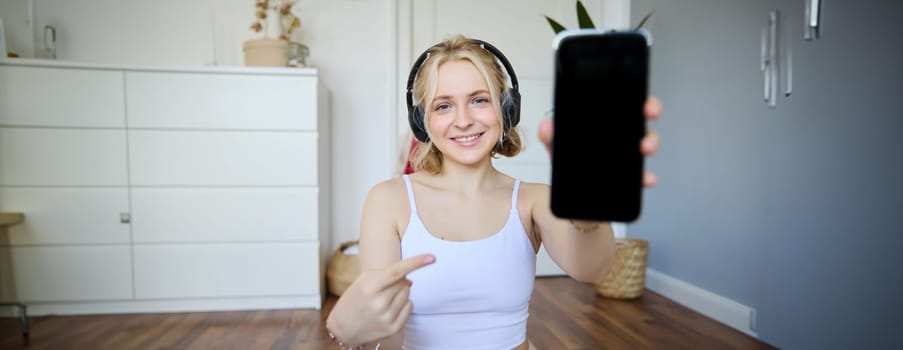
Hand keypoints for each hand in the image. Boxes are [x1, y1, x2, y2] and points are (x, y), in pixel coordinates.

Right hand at [326, 253, 435, 346]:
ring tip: (383, 300)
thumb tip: (410, 281)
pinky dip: (403, 304)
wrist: (343, 328)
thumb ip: (386, 274)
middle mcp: (379, 303)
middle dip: (398, 282)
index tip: (432, 257)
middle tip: (383, 289)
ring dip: (400, 293)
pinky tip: (389, 309)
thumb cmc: (355, 299)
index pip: (397, 271)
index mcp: (369, 287)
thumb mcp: (363, 281)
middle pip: (404, 282)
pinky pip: (410, 307)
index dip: (416, 262)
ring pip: (408, 294)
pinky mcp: (393, 328)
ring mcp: (387, 317)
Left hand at [538, 97, 661, 187]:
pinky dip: (646, 177)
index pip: (625, 105)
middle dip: (650, 115)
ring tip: (644, 148)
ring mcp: (628, 159)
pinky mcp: (630, 180)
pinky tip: (645, 178)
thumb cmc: (572, 168)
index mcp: (606, 126)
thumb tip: (545, 126)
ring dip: (651, 143)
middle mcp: (621, 140)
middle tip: (647, 117)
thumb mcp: (559, 151)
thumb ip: (551, 138)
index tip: (643, 101)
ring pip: (647, 145)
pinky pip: (642, 176)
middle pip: (642, 122)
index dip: (638, 99)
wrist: (574, 201)